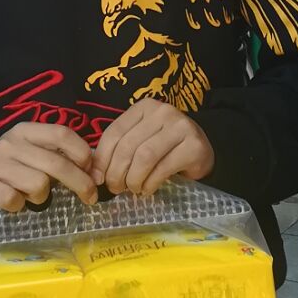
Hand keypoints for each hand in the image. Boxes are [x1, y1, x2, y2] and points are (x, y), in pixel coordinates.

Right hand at [0, 123, 97, 212]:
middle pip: (56, 163)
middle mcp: (9, 142)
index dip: (83, 154)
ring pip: (38, 184)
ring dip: (41, 197)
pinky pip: (14, 200)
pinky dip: (19, 207)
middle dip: (80, 183)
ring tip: (33, 197)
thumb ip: (62, 158)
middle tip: (90, 198)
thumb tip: (96, 173)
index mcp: (26, 131)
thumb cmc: (14, 169)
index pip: (62, 134)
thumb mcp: (36, 155)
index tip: (93, 173)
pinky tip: (15, 203)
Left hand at [93, 98, 214, 197]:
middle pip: (128, 146)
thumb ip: (119, 151)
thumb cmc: (165, 148)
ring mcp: (181, 126)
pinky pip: (163, 169)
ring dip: (133, 179)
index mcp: (144, 108)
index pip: (114, 132)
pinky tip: (147, 189)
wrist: (202, 152)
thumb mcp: (141, 141)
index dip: (102, 158)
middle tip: (116, 188)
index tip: (98, 178)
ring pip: (145, 157)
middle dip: (116, 172)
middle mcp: (162, 112)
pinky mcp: (194, 146)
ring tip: (133, 189)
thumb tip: (95, 175)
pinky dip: (150, 184)